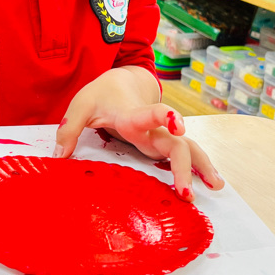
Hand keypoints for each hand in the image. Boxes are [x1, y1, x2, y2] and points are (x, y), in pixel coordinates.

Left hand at [53, 66, 224, 201]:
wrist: (123, 81)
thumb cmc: (102, 94)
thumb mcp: (80, 105)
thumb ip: (68, 128)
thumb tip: (58, 157)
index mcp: (133, 116)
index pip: (152, 115)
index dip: (165, 118)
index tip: (178, 126)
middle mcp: (153, 128)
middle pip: (177, 144)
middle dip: (185, 166)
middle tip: (186, 193)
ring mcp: (161, 137)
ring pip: (188, 149)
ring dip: (202, 167)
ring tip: (215, 186)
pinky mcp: (162, 145)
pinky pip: (185, 155)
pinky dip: (199, 168)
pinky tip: (210, 183)